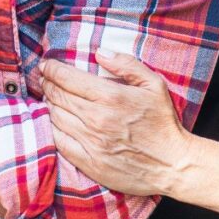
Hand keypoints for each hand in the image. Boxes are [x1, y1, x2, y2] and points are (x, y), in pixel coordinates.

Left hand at [40, 50, 189, 196]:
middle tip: (45, 79)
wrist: (174, 165)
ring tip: (49, 97)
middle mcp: (96, 119)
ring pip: (55, 117)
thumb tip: (99, 52)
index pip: (67, 78)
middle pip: (57, 95)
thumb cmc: (163, 122)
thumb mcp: (153, 84)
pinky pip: (59, 141)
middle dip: (47, 83)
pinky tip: (54, 121)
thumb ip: (126, 64)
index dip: (52, 69)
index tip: (46, 65)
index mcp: (110, 97)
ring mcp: (91, 142)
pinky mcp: (89, 163)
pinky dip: (52, 128)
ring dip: (49, 104)